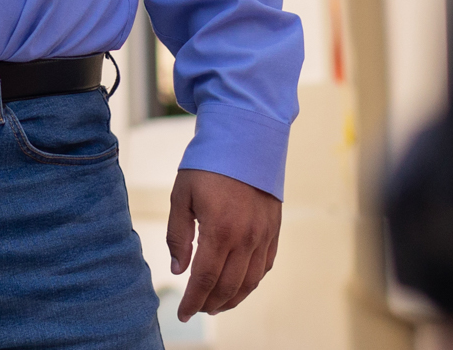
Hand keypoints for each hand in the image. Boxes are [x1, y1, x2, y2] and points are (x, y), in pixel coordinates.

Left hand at [165, 168, 280, 318]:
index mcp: (220, 231)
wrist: (246, 138)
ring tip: (215, 305)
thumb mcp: (182, 196)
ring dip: (232, 299)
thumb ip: (178, 235)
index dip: (192, 301)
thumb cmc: (208, 165)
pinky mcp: (274, 230)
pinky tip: (239, 285)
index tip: (182, 314)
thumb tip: (179, 270)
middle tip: (196, 310)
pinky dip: (251, 282)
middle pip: (228, 287)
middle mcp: (246, 238)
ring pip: (249, 282)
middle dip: (210, 304)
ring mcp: (263, 236)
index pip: (204, 279)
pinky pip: (264, 266)